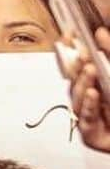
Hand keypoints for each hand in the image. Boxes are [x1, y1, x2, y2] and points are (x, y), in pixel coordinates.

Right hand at [62, 26, 109, 153]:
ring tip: (90, 69)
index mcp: (96, 84)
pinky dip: (90, 105)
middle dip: (75, 66)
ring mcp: (89, 117)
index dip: (70, 50)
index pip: (77, 65)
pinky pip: (86, 119)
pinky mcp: (91, 135)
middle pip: (73, 80)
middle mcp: (90, 99)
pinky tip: (93, 93)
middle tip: (80, 53)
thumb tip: (100, 32)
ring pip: (77, 98)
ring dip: (82, 83)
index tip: (69, 35)